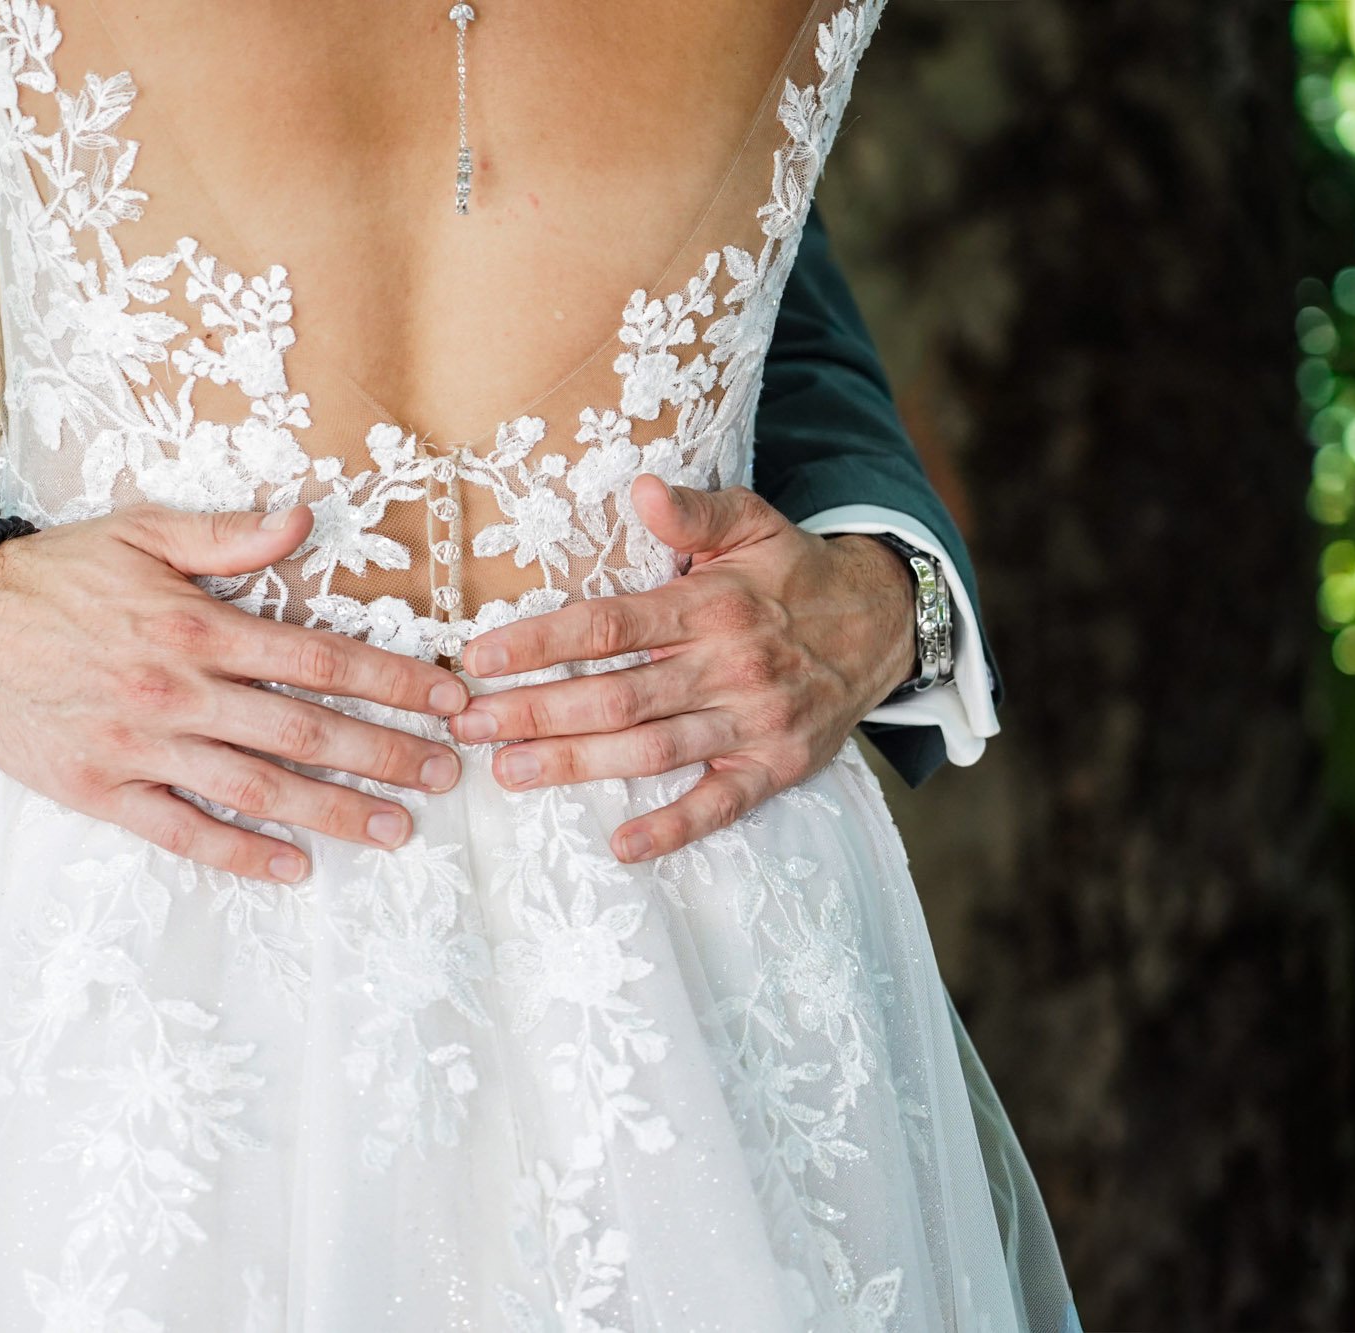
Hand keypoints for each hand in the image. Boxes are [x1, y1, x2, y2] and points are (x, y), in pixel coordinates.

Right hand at [0, 504, 470, 883]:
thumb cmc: (55, 575)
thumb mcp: (141, 532)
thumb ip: (227, 534)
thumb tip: (304, 516)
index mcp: (196, 625)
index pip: (319, 657)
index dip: (392, 680)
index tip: (444, 699)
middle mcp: (179, 690)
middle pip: (305, 729)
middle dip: (385, 754)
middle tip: (445, 774)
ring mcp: (142, 746)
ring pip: (258, 786)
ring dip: (334, 811)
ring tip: (397, 830)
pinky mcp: (104, 789)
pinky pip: (183, 831)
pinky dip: (241, 853)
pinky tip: (294, 867)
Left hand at [447, 473, 914, 862]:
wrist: (885, 623)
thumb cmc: (795, 572)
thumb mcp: (753, 522)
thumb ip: (695, 511)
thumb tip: (643, 488)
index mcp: (712, 606)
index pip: (610, 625)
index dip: (541, 641)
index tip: (480, 656)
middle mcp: (730, 666)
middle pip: (617, 695)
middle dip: (536, 711)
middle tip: (469, 725)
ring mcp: (753, 723)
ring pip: (652, 749)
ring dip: (577, 764)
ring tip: (508, 772)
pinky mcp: (776, 768)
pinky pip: (720, 806)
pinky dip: (672, 829)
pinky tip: (622, 845)